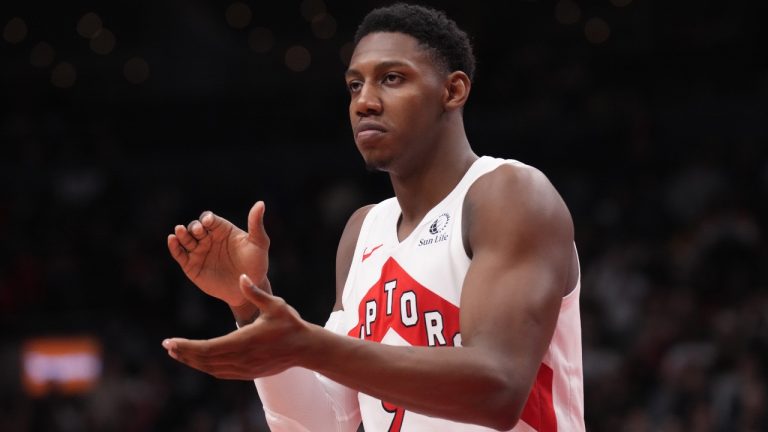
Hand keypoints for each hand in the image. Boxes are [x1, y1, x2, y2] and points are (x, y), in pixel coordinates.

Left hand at [162, 274, 310, 378]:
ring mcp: (244, 369)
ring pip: (211, 368)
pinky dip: (207, 366)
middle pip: (204, 360)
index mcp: (243, 341)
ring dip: (193, 361)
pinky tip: (199, 360)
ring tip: (178, 353)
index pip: (207, 348)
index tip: (169, 342)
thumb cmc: (290, 323)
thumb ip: (255, 292)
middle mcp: (241, 359)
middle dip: (184, 353)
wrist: (305, 348)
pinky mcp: (248, 373)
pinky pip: (221, 372)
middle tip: (168, 346)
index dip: (186, 346)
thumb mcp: (275, 304)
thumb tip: (241, 277)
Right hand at [167, 201, 269, 306]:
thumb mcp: (259, 243)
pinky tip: (172, 239)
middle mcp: (208, 238)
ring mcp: (199, 251)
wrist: (249, 287)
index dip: (207, 218)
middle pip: (195, 227)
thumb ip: (256, 224)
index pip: (210, 219)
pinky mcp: (191, 266)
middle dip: (195, 227)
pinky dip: (174, 247)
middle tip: (199, 230)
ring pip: (186, 239)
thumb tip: (261, 203)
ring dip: (182, 234)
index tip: (208, 221)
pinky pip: (180, 254)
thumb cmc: (256, 263)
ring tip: (179, 230)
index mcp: (222, 229)